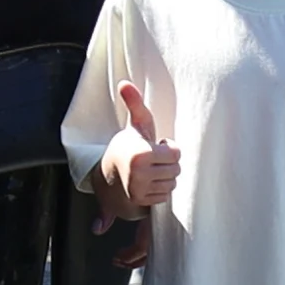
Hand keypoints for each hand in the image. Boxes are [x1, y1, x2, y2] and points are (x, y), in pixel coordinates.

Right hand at [99, 79, 180, 209]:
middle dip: (167, 163)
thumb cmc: (129, 144)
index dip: (168, 147)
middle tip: (152, 158)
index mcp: (141, 153)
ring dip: (164, 176)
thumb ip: (134, 103)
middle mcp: (139, 174)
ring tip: (149, 169)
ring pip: (172, 184)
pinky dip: (159, 189)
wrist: (108, 171)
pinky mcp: (141, 201)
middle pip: (176, 169)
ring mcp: (139, 190)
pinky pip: (164, 196)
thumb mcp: (134, 124)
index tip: (156, 144)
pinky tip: (147, 181)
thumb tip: (124, 83)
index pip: (176, 153)